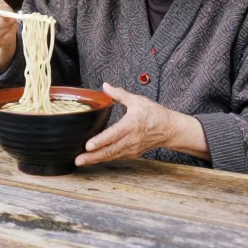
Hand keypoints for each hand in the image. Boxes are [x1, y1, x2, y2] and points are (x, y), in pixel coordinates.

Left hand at [75, 83, 209, 165]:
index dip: (100, 141)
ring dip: (96, 159)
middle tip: (78, 160)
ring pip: (111, 156)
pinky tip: (93, 159)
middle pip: (109, 150)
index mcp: (131, 125)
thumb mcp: (137, 100)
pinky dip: (104, 158)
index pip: (113, 135)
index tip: (88, 145)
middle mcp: (131, 140)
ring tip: (81, 161)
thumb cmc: (154, 114)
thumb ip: (119, 94)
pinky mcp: (132, 153)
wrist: (169, 129)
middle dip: (93, 156)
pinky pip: (116, 157)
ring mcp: (131, 148)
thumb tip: (105, 86)